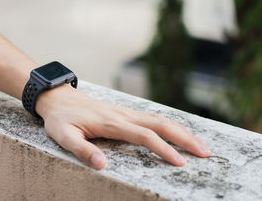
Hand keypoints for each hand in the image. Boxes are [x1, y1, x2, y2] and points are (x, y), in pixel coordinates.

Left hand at [36, 85, 210, 169]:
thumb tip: (102, 165)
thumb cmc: (60, 118)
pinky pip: (150, 116)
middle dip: (183, 137)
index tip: (180, 163)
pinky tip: (176, 131)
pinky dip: (168, 124)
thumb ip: (82, 150)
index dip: (163, 149)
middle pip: (159, 124)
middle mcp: (122, 115)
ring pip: (158, 118)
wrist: (58, 97)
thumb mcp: (64, 136)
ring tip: (199, 143)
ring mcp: (124, 111)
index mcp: (110, 123)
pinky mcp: (123, 112)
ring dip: (180, 130)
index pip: (143, 136)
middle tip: (204, 152)